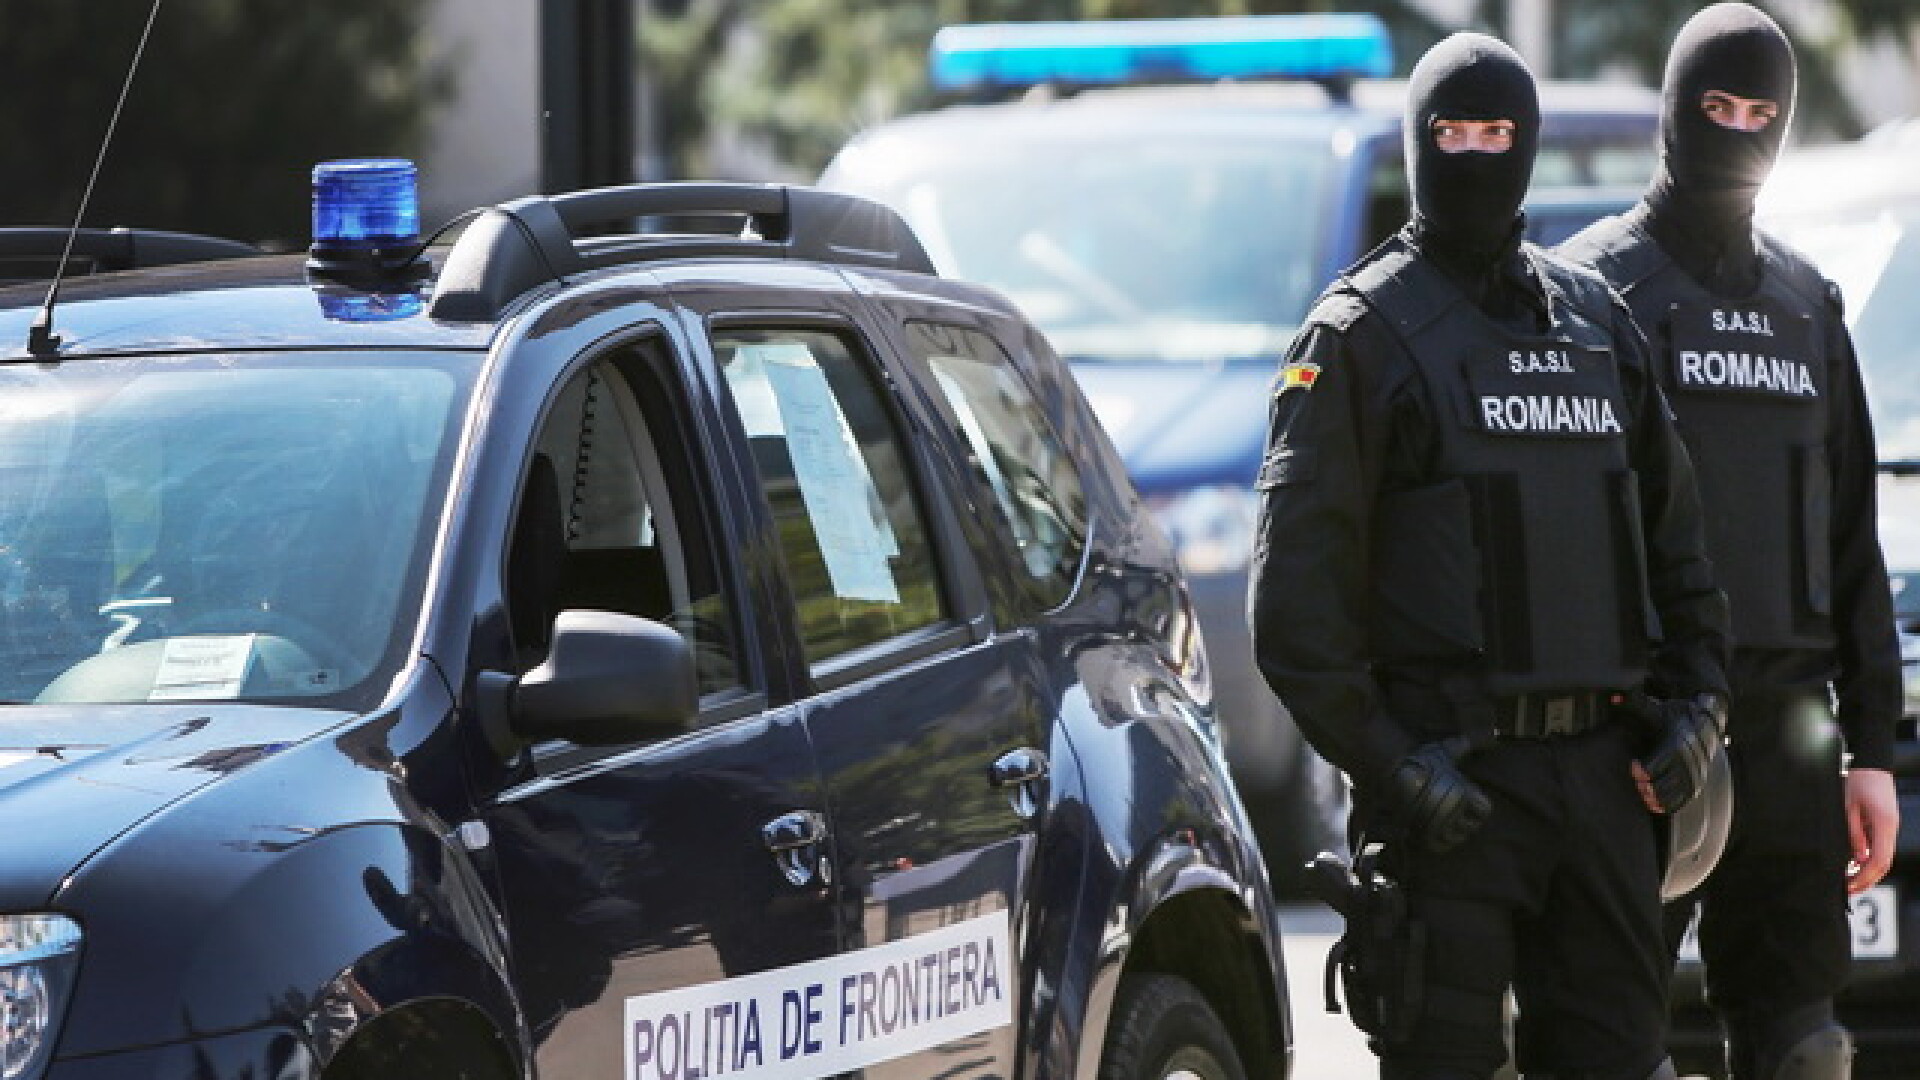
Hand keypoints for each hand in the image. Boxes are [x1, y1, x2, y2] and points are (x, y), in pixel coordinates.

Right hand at [1390, 737, 1491, 852]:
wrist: (1391, 772)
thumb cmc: (1421, 760)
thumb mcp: (1447, 750)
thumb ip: (1469, 743)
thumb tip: (1493, 736)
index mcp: (1464, 793)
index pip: (1485, 810)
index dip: (1478, 805)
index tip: (1470, 800)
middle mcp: (1454, 811)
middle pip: (1471, 826)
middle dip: (1465, 819)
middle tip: (1455, 811)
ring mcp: (1438, 824)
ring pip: (1457, 838)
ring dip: (1453, 831)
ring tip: (1446, 822)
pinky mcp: (1423, 833)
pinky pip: (1440, 846)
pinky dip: (1439, 841)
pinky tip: (1435, 831)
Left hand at [1638, 693, 1724, 812]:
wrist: (1704, 726)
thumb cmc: (1674, 718)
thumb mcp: (1657, 709)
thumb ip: (1636, 704)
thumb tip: (1615, 697)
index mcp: (1676, 744)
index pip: (1659, 763)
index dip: (1643, 769)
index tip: (1634, 768)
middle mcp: (1688, 762)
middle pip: (1664, 783)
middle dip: (1648, 785)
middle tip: (1637, 784)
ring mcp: (1694, 776)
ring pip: (1673, 795)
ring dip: (1656, 797)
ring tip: (1644, 794)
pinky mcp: (1696, 785)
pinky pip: (1682, 802)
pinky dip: (1668, 805)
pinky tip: (1655, 804)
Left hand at [1846, 768, 1898, 893]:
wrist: (1872, 763)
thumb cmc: (1859, 781)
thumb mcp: (1848, 809)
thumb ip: (1853, 835)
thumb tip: (1857, 859)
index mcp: (1884, 825)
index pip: (1878, 861)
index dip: (1864, 877)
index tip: (1850, 886)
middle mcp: (1891, 828)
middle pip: (1884, 863)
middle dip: (1867, 879)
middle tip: (1849, 889)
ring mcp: (1890, 826)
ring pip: (1883, 856)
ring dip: (1868, 870)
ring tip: (1850, 881)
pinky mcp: (1886, 823)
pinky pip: (1880, 846)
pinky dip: (1869, 858)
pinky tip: (1855, 864)